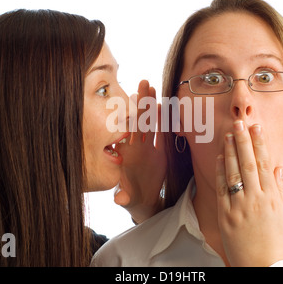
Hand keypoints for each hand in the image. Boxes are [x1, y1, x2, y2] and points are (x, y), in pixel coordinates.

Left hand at [114, 80, 165, 223]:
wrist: (143, 201)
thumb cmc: (132, 199)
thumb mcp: (128, 199)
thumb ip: (125, 197)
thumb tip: (119, 200)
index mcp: (129, 155)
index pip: (131, 131)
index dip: (133, 116)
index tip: (133, 100)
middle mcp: (138, 148)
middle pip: (140, 121)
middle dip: (142, 102)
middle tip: (143, 82)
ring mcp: (148, 148)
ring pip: (150, 124)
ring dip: (152, 106)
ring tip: (153, 87)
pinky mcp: (158, 152)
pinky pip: (161, 133)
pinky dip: (162, 121)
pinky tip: (163, 106)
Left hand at [215, 120, 282, 265]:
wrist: (261, 265)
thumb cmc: (275, 240)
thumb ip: (278, 188)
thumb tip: (276, 166)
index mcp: (272, 197)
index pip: (264, 164)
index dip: (259, 144)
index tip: (256, 127)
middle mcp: (256, 199)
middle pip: (248, 164)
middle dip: (243, 141)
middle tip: (239, 123)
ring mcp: (239, 206)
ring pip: (234, 172)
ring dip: (230, 151)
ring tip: (228, 134)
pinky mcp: (225, 214)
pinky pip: (222, 188)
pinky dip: (220, 171)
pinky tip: (219, 157)